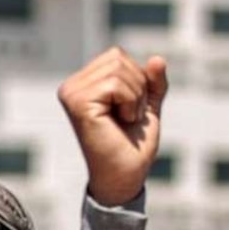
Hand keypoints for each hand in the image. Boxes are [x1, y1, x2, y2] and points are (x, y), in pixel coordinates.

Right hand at [57, 48, 169, 207]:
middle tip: (128, 115)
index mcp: (82, 84)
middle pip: (118, 58)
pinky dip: (130, 103)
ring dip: (135, 97)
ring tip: (124, 119)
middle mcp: (71, 86)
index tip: (129, 108)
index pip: (116, 56)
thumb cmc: (133, 144)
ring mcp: (71, 94)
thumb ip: (152, 81)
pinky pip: (115, 84)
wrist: (126, 174)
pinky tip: (121, 121)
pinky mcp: (77, 104)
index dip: (136, 79)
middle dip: (137, 86)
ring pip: (118, 70)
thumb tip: (157, 58)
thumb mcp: (147, 105)